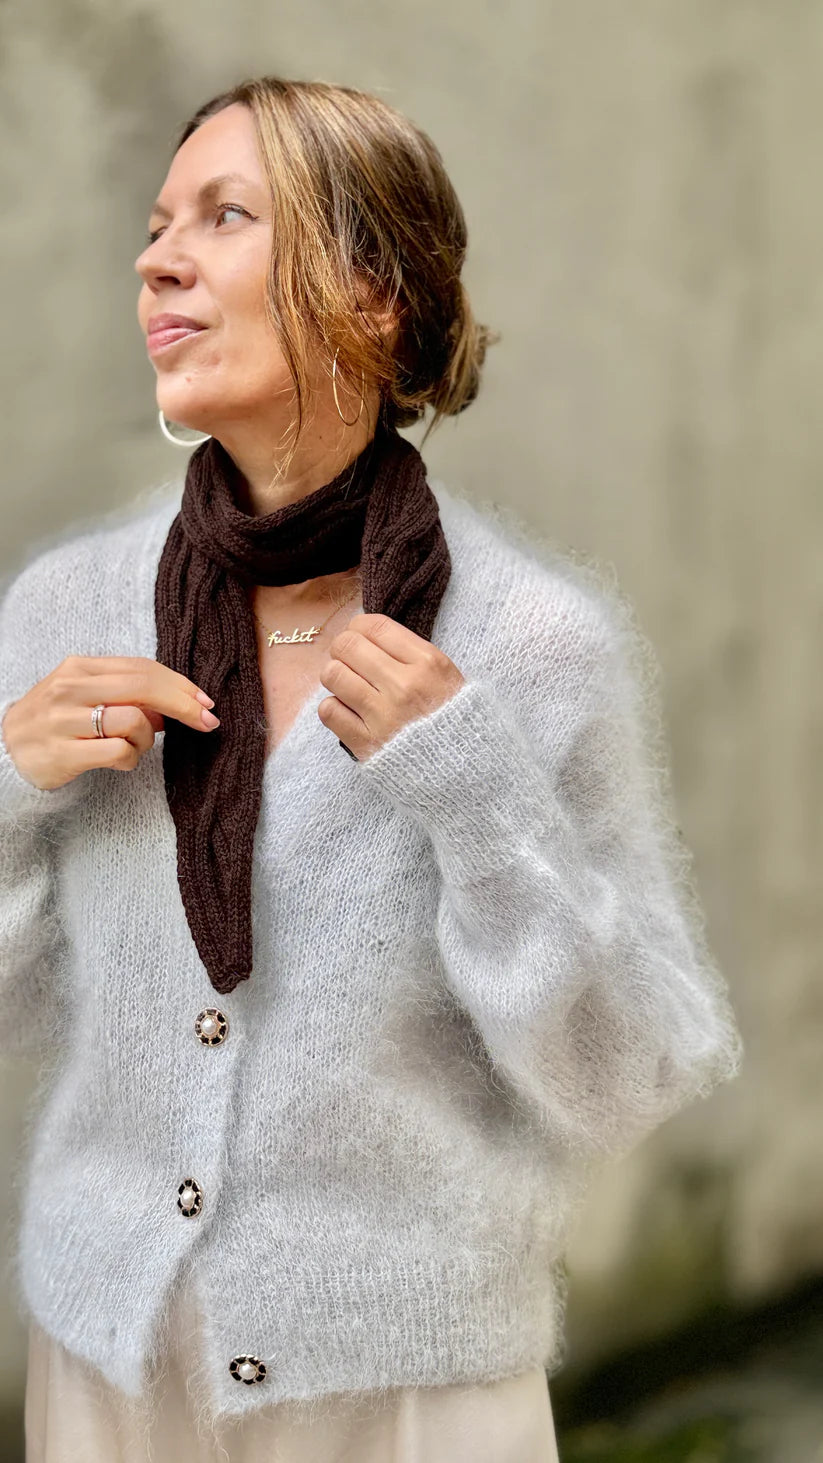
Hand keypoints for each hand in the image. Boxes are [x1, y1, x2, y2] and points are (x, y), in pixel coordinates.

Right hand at [1, 655, 220, 790]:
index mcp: (79, 668)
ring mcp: (64, 720)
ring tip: (135, 747)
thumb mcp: (85, 697)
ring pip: (133, 721)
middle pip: (144, 687)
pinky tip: (121, 761)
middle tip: (207, 722)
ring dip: (148, 739)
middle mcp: (71, 688)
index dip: (180, 684)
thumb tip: (174, 707)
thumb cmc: (55, 723)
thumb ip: (126, 695)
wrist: (4, 752)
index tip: (205, 701)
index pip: (142, 668)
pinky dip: (131, 759)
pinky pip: (118, 753)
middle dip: (183, 705)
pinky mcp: (63, 753)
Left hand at [317, 613, 465, 761]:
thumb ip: (410, 654)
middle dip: (342, 649)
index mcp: (428, 664)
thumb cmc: (453, 720)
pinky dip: (333, 708)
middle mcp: (404, 686)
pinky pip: (329, 710)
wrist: (465, 770)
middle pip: (348, 645)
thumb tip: (365, 634)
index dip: (357, 627)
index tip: (358, 637)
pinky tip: (347, 712)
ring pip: (333, 674)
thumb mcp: (446, 677)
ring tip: (347, 687)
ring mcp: (384, 716)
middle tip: (347, 661)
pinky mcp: (367, 744)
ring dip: (335, 677)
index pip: (375, 626)